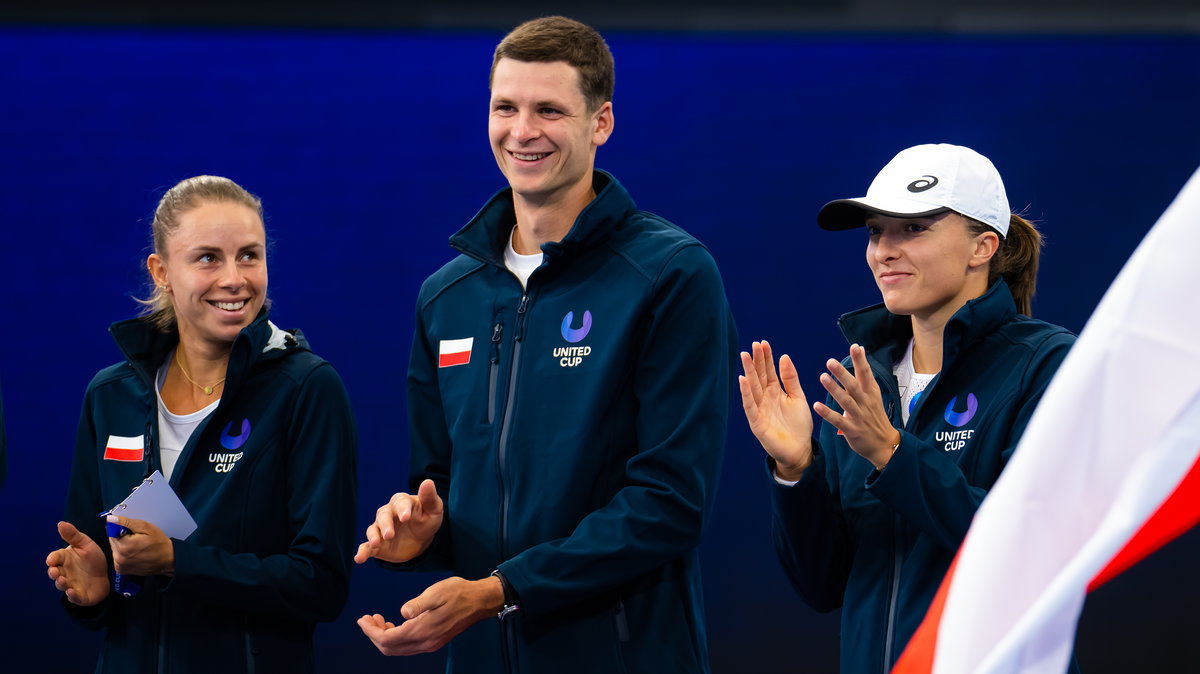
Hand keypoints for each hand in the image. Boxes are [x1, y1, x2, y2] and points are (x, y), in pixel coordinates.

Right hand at [46, 521, 109, 605]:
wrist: (108, 575)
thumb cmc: (93, 559)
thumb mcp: (86, 544)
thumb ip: (73, 535)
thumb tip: (60, 523)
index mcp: (65, 559)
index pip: (55, 558)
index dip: (53, 559)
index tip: (52, 560)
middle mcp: (65, 572)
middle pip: (55, 573)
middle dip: (53, 573)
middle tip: (55, 571)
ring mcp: (71, 584)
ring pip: (62, 585)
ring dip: (60, 584)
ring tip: (63, 580)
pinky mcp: (80, 596)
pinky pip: (74, 597)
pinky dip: (72, 595)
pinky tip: (72, 592)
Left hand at [107, 515, 174, 575]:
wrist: (167, 560)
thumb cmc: (159, 544)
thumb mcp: (146, 527)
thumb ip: (127, 522)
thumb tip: (111, 519)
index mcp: (124, 546)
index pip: (111, 531)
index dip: (121, 528)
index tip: (131, 530)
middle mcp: (119, 557)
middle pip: (112, 540)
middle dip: (121, 536)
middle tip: (136, 537)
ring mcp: (119, 565)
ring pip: (114, 548)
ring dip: (122, 545)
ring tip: (136, 546)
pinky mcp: (121, 569)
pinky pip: (116, 557)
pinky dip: (123, 553)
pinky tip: (134, 553)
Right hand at [354, 479, 443, 564]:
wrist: (421, 539)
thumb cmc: (427, 519)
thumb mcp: (433, 510)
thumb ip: (430, 498)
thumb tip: (427, 481)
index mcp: (401, 502)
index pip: (399, 503)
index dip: (402, 510)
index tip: (405, 518)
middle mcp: (387, 513)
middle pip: (383, 516)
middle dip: (385, 525)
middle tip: (390, 535)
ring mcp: (381, 529)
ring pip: (373, 530)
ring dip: (373, 537)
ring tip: (376, 544)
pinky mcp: (377, 544)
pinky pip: (367, 547)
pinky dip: (362, 552)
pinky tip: (359, 558)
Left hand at [357, 575, 503, 655]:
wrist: (479, 601)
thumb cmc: (458, 592)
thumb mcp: (437, 592)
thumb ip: (418, 604)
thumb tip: (402, 613)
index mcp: (422, 630)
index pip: (387, 639)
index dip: (371, 632)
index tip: (362, 619)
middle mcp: (425, 642)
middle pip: (390, 648)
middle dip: (374, 635)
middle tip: (368, 618)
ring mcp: (430, 644)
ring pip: (398, 649)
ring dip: (384, 636)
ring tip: (379, 619)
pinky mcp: (434, 641)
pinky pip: (408, 646)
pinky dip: (396, 637)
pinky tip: (395, 623)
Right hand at [740, 340, 814, 480]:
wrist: (800, 449)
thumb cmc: (799, 425)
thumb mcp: (798, 397)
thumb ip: (791, 379)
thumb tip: (784, 357)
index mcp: (775, 392)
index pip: (768, 371)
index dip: (766, 358)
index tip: (763, 343)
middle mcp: (765, 398)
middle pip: (759, 376)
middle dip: (756, 361)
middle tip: (753, 345)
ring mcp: (759, 409)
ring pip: (752, 387)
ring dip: (748, 372)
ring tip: (745, 356)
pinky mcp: (756, 422)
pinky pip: (750, 405)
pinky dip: (746, 393)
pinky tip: (743, 380)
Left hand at [813, 343, 900, 469]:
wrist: (884, 444)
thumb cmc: (875, 416)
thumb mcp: (873, 393)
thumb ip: (864, 373)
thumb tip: (861, 349)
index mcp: (871, 393)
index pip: (866, 374)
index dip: (860, 360)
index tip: (855, 347)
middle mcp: (865, 403)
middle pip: (854, 386)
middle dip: (843, 374)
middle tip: (830, 362)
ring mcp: (859, 416)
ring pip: (846, 401)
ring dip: (834, 390)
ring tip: (822, 378)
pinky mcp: (852, 430)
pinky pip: (839, 421)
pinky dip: (828, 413)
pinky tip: (817, 406)